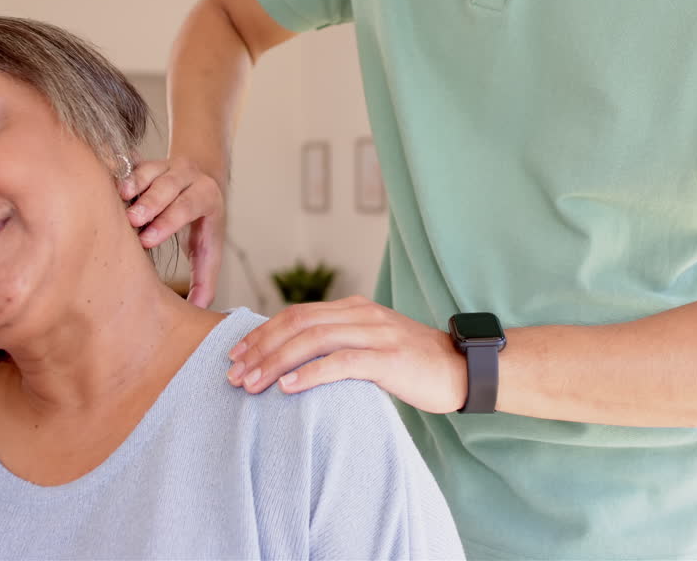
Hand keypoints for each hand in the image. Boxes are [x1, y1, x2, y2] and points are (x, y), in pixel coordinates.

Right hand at [121, 156, 225, 307]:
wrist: (203, 177)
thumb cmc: (202, 223)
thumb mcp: (208, 246)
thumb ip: (205, 276)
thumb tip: (201, 310)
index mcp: (206, 197)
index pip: (189, 207)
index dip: (168, 222)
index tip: (147, 240)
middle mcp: (188, 176)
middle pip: (170, 186)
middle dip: (152, 203)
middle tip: (133, 220)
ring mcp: (166, 165)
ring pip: (151, 170)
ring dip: (135, 184)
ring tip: (120, 198)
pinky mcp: (146, 161)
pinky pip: (133, 162)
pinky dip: (121, 172)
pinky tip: (108, 182)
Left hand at [225, 296, 467, 413]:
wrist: (464, 370)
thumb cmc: (415, 365)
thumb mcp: (373, 346)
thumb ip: (340, 346)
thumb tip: (295, 365)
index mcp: (354, 308)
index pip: (297, 314)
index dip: (262, 332)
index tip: (235, 354)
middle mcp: (361, 314)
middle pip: (297, 323)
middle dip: (260, 347)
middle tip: (232, 373)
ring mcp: (375, 334)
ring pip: (313, 340)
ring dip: (275, 362)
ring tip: (251, 383)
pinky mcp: (388, 359)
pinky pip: (341, 362)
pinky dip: (310, 374)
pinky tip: (288, 388)